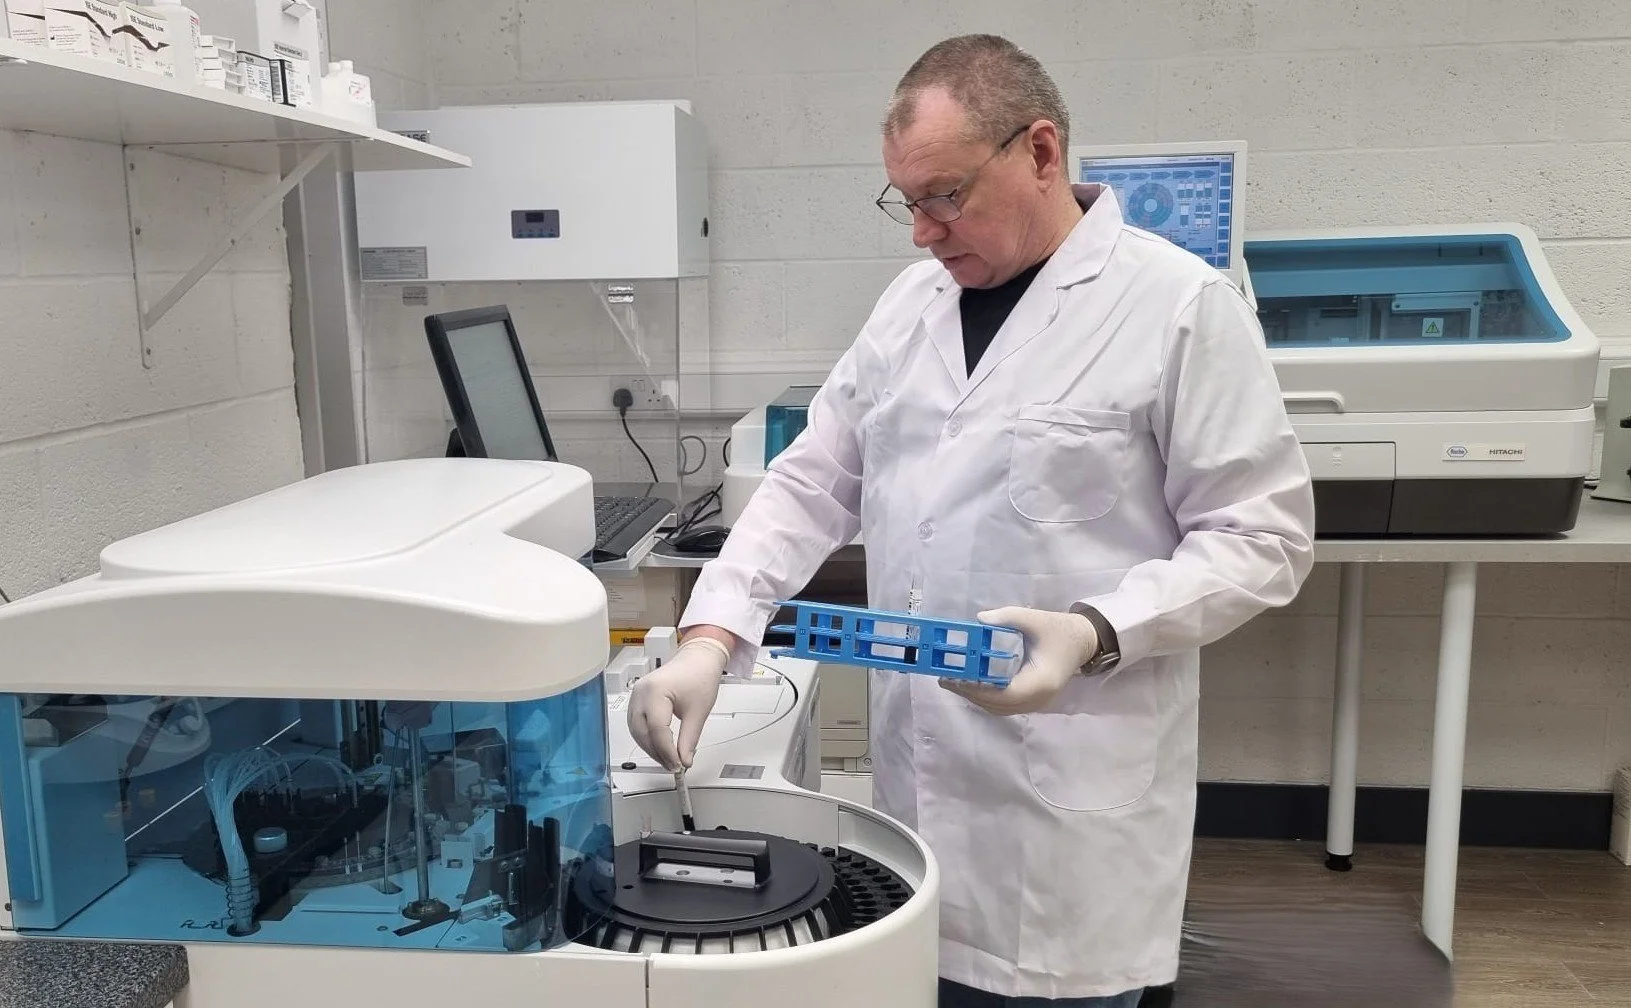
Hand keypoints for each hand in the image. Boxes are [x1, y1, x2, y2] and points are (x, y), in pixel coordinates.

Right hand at [627, 634, 732, 770]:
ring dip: (650, 748)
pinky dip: (647, 739)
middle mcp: (641, 692)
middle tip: (674, 766)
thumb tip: (684, 761)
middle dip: (657, 753)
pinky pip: (637, 725)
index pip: (657, 730)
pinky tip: (659, 748)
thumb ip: (689, 740)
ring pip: (637, 731)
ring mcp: (636, 695)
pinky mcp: (638, 699)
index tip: (678, 765)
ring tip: (668, 760)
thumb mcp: (698, 712)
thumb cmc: (699, 676)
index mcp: (655, 691)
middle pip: (643, 732)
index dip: (666, 751)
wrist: (698, 659)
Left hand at [940, 606, 1099, 715]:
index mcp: (1040, 682)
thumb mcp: (1034, 619)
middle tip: (946, 680)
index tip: (956, 679)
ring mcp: (1037, 703)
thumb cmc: (1059, 630)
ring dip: (977, 698)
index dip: (978, 690)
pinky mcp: (1033, 701)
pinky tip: (973, 685)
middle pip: (998, 705)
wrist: (1082, 641)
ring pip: (1000, 709)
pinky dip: (987, 698)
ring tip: (954, 683)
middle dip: (971, 694)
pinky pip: (1006, 705)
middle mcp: (1039, 699)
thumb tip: (979, 620)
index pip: (1004, 694)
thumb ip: (1007, 617)